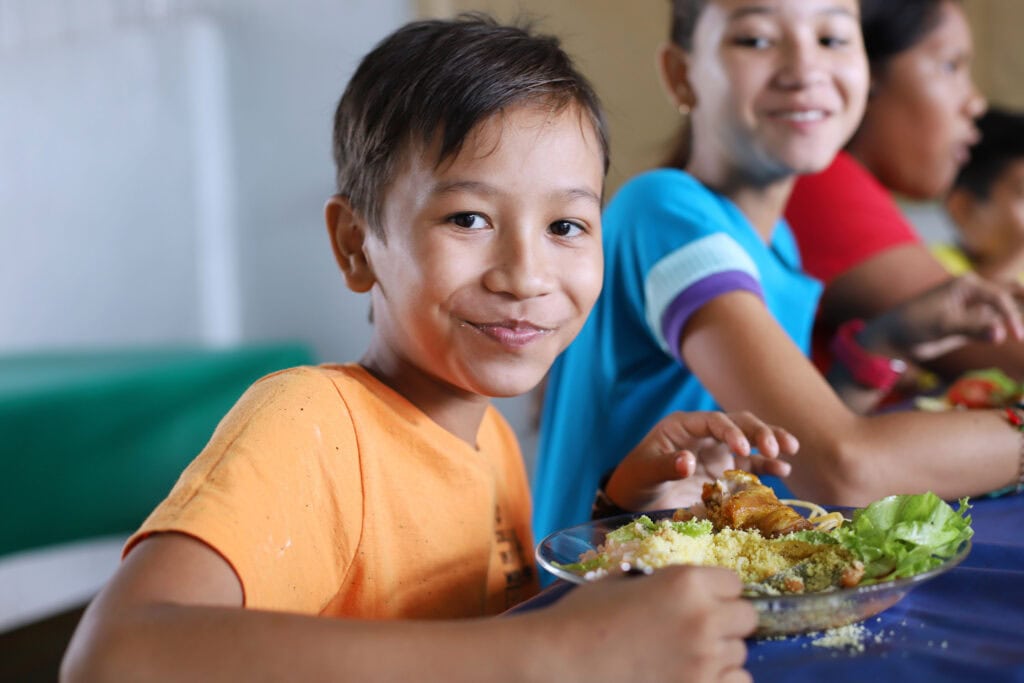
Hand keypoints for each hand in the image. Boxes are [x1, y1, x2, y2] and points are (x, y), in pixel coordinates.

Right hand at [532, 565, 755, 682]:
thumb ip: (660, 582)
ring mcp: (705, 660)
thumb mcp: (623, 581)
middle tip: (696, 630)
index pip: (734, 582)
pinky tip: (690, 676)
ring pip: (740, 655)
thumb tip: (674, 589)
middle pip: (746, 617)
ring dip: (720, 654)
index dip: (717, 591)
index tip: (702, 600)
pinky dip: (719, 681)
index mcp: (686, 582)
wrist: (562, 658)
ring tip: (686, 657)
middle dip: (726, 622)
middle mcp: (704, 618)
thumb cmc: (583, 616)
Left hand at [605, 411, 798, 510]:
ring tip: (789, 450)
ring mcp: (718, 452)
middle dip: (759, 432)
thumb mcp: (644, 474)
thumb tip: (687, 461)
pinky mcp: (727, 471)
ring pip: (751, 439)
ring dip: (771, 442)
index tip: (743, 450)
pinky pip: (752, 465)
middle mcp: (705, 435)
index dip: (731, 432)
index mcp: (683, 426)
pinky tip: (783, 470)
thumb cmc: (636, 481)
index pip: (714, 421)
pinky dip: (768, 466)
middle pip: (738, 423)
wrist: (637, 501)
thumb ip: (665, 466)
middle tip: (776, 448)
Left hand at [865, 273, 1023, 361]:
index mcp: (967, 284)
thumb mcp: (942, 326)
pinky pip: (998, 323)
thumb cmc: (914, 325)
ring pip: (1008, 307)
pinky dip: (1011, 325)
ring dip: (1020, 312)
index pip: (1000, 297)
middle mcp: (975, 293)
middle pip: (1012, 291)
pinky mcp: (973, 324)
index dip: (1011, 316)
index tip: (1016, 337)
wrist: (895, 337)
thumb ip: (972, 328)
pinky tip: (1021, 334)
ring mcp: (975, 309)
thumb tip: (1000, 334)